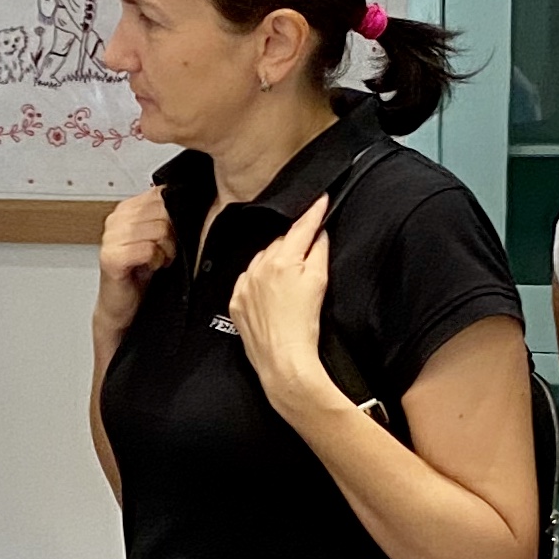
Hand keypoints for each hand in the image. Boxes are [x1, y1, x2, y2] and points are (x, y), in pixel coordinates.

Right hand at [95, 188, 172, 327]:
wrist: (122, 307)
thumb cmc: (140, 275)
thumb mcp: (157, 239)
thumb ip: (165, 217)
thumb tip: (188, 199)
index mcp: (126, 209)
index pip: (160, 193)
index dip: (175, 214)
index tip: (172, 234)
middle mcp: (116, 219)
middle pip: (163, 211)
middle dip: (172, 235)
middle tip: (164, 252)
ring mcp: (111, 237)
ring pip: (159, 230)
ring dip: (166, 250)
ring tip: (157, 261)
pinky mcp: (111, 257)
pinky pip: (149, 249)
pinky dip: (156, 261)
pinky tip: (150, 268)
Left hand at [227, 192, 337, 420]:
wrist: (283, 359)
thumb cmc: (305, 325)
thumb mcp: (319, 283)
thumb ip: (318, 252)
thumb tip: (319, 234)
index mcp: (282, 260)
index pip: (301, 228)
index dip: (313, 213)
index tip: (321, 199)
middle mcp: (258, 267)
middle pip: (280, 243)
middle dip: (294, 242)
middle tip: (308, 249)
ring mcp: (244, 285)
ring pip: (262, 259)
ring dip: (275, 260)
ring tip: (290, 276)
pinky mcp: (236, 302)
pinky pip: (248, 280)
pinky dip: (259, 279)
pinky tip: (271, 291)